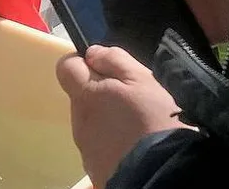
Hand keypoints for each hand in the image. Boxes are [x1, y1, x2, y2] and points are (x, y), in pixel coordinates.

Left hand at [56, 45, 189, 188]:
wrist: (163, 174)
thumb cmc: (154, 121)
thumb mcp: (142, 80)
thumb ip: (113, 60)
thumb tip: (92, 53)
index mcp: (86, 97)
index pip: (65, 67)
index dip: (84, 63)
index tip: (105, 69)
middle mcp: (78, 122)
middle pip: (81, 98)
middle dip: (101, 94)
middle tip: (132, 101)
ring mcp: (85, 150)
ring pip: (91, 123)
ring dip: (108, 120)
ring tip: (136, 127)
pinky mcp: (94, 170)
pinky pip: (99, 147)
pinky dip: (113, 143)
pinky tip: (134, 146)